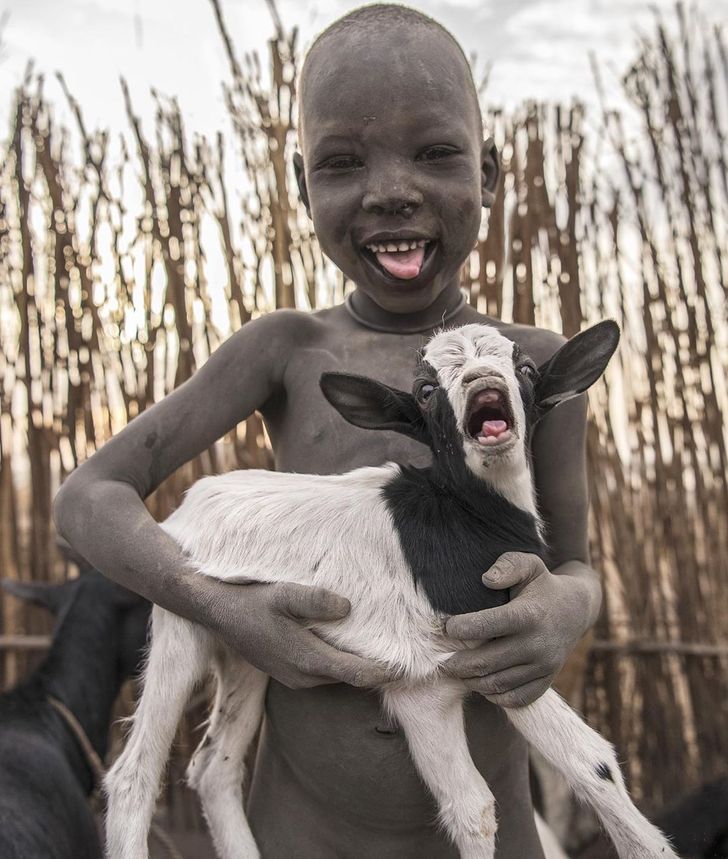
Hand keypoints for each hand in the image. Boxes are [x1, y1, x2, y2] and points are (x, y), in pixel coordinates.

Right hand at [202, 579, 397, 689]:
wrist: (217, 612)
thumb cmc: (252, 601)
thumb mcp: (284, 594)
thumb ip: (317, 601)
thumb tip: (348, 608)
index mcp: (307, 661)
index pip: (358, 675)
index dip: (386, 673)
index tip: (411, 667)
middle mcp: (303, 677)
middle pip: (350, 678)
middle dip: (375, 670)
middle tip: (404, 654)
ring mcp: (293, 677)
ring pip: (335, 676)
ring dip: (356, 666)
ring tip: (381, 648)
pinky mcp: (286, 671)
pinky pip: (321, 672)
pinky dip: (338, 663)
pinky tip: (345, 644)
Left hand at [443, 552, 591, 706]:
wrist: (576, 610)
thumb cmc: (542, 585)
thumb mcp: (528, 565)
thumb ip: (507, 566)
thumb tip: (486, 580)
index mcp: (528, 615)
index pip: (486, 625)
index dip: (461, 628)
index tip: (447, 627)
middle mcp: (537, 644)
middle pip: (486, 662)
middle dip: (457, 663)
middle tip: (442, 659)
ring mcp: (543, 666)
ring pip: (497, 684)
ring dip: (470, 680)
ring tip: (456, 670)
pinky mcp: (545, 681)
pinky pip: (515, 699)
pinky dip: (493, 695)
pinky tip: (480, 682)